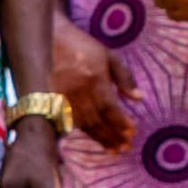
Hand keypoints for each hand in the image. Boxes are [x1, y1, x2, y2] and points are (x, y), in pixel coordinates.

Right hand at [52, 14, 138, 151]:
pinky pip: (66, 122)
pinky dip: (80, 131)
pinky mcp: (50, 101)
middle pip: (97, 121)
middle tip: (124, 147)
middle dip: (111, 135)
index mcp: (94, 79)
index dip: (121, 122)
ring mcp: (62, 98)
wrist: (48, 39)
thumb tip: (139, 98)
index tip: (132, 133)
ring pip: (82, 124)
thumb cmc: (81, 46)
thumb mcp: (108, 55)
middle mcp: (78, 91)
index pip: (110, 107)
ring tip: (111, 148)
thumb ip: (124, 76)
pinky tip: (90, 137)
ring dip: (98, 138)